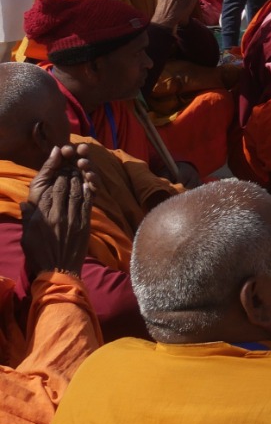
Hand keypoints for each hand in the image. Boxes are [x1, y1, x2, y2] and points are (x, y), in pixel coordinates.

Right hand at [21, 143, 95, 278]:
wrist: (57, 272)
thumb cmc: (38, 254)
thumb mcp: (27, 234)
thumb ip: (28, 216)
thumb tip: (26, 202)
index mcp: (40, 214)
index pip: (46, 184)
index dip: (52, 166)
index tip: (57, 152)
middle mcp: (56, 213)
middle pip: (63, 183)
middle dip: (68, 165)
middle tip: (72, 152)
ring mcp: (72, 218)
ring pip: (77, 189)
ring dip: (79, 173)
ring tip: (80, 161)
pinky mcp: (85, 223)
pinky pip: (88, 201)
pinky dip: (89, 188)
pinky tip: (90, 178)